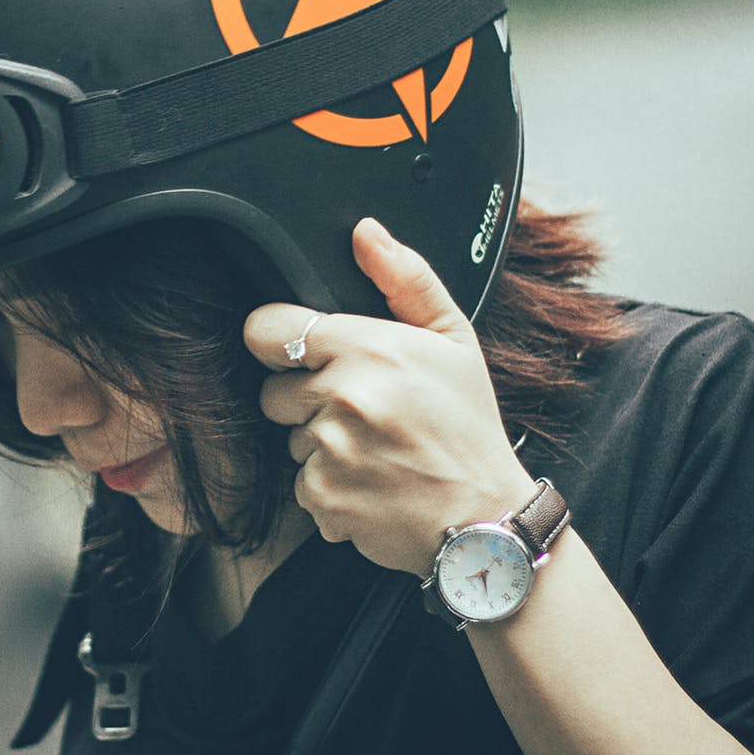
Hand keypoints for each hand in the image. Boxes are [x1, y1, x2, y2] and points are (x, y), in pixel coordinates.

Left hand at [242, 218, 534, 574]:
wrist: (485, 519)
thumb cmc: (468, 429)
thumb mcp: (454, 341)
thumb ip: (405, 280)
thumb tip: (365, 234)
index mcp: (370, 349)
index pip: (268, 330)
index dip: (281, 341)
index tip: (305, 354)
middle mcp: (344, 398)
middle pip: (274, 389)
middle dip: (308, 398)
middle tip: (364, 411)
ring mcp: (329, 451)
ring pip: (290, 438)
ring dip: (321, 444)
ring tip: (376, 449)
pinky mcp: (322, 498)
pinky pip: (301, 483)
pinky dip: (329, 486)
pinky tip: (371, 483)